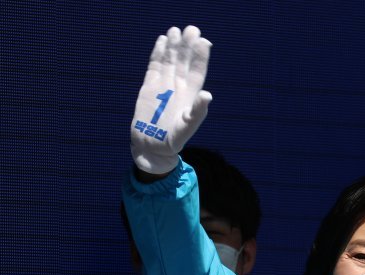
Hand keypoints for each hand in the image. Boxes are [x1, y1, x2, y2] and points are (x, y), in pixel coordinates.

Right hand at [131, 25, 211, 174]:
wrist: (151, 146)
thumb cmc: (171, 142)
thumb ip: (197, 113)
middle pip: (185, 62)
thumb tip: (207, 95)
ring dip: (174, 46)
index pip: (197, 71)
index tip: (204, 41)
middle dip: (188, 46)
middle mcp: (178, 88)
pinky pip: (155, 66)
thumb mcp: (186, 129)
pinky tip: (162, 41)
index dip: (200, 57)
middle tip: (191, 29)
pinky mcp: (149, 87)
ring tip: (175, 31)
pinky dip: (158, 53)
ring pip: (170, 61)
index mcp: (190, 96)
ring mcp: (164, 86)